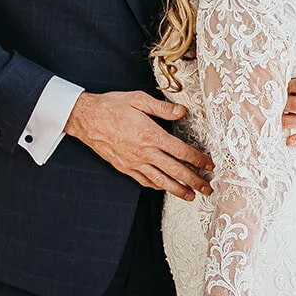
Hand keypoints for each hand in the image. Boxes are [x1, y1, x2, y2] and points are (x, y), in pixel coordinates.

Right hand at [66, 91, 213, 198]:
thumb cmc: (111, 106)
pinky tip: (165, 188)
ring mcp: (134, 162)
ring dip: (178, 190)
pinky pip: (144, 181)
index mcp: (151, 135)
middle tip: (208, 189)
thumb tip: (182, 111)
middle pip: (175, 170)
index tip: (209, 165)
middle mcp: (144, 153)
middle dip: (194, 181)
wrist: (85, 118)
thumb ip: (162, 108)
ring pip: (161, 181)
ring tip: (191, 196)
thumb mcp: (138, 99)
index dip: (198, 160)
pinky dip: (157, 187)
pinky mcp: (124, 167)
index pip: (181, 151)